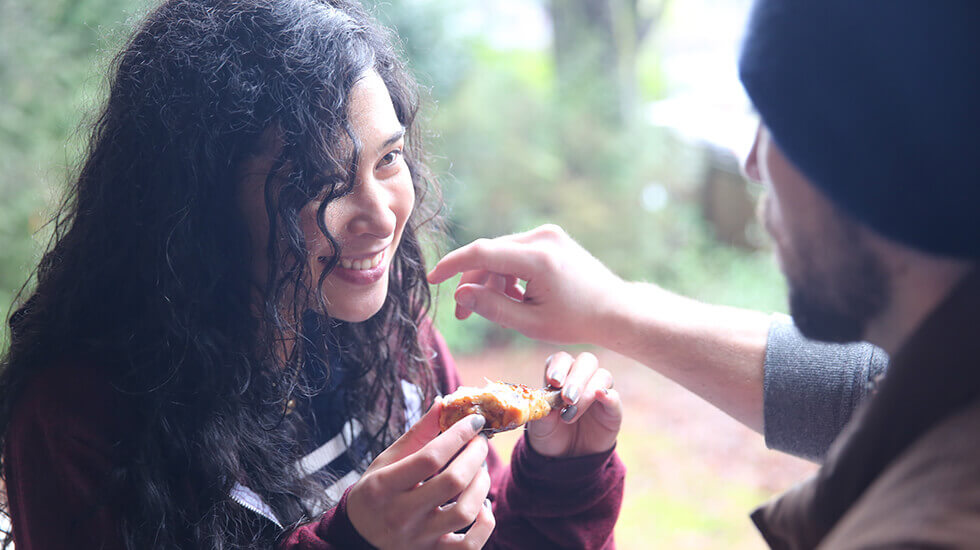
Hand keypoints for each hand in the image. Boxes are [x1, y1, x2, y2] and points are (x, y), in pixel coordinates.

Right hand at [346, 403, 494, 548]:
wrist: (359, 536)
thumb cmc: (376, 491)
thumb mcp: (387, 460)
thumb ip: (417, 435)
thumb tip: (443, 404)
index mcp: (384, 486)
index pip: (429, 458)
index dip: (458, 435)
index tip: (474, 421)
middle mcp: (400, 516)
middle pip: (452, 482)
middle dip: (475, 455)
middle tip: (480, 443)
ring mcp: (418, 539)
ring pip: (465, 512)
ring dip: (482, 485)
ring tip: (481, 471)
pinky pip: (470, 546)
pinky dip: (485, 524)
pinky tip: (482, 505)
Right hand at [427, 224, 628, 345]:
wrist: (615, 309)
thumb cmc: (576, 322)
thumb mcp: (531, 323)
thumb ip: (492, 307)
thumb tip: (460, 293)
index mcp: (539, 258)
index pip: (482, 253)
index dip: (452, 265)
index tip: (432, 279)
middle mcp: (543, 237)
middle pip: (489, 254)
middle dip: (472, 282)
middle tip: (462, 314)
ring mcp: (548, 234)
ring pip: (500, 253)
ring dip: (489, 279)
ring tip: (487, 308)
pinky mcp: (550, 237)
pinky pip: (515, 251)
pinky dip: (506, 272)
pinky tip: (512, 296)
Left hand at [527, 352, 621, 457]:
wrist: (566, 458)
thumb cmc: (550, 434)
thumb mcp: (540, 427)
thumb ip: (543, 414)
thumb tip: (547, 406)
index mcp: (560, 376)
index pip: (562, 359)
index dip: (559, 366)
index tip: (553, 381)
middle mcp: (581, 379)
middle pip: (586, 362)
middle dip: (576, 378)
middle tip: (567, 398)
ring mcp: (599, 392)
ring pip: (602, 376)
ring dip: (588, 392)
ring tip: (572, 414)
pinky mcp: (612, 409)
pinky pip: (615, 397)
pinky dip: (609, 396)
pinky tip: (601, 397)